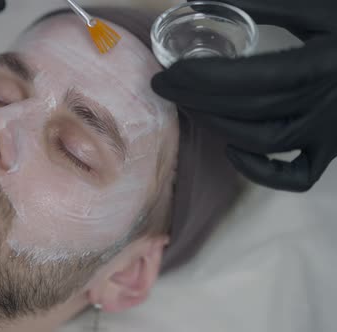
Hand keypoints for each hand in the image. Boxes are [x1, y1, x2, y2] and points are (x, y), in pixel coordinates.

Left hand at [151, 0, 336, 191]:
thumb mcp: (319, 5)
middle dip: (197, 100)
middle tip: (166, 88)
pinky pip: (298, 176)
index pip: (249, 78)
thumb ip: (266, 3)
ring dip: (218, 126)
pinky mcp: (335, 149)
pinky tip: (233, 150)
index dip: (201, 79)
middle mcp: (327, 104)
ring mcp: (332, 133)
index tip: (167, 74)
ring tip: (191, 107)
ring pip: (264, 141)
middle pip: (247, 111)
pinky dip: (261, 170)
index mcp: (323, 64)